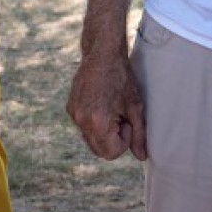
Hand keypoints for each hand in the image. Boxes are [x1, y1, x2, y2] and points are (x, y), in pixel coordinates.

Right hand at [67, 46, 147, 161]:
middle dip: (113, 140)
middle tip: (120, 117)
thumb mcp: (135, 107)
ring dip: (104, 132)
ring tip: (111, 110)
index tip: (126, 122)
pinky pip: (84, 127)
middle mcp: (82, 121)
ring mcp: (74, 115)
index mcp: (98, 121)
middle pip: (99, 151)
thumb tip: (142, 157)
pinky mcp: (70, 109)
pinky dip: (94, 123)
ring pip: (91, 140)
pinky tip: (102, 104)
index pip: (111, 153)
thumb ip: (139, 134)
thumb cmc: (122, 78)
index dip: (123, 141)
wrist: (102, 54)